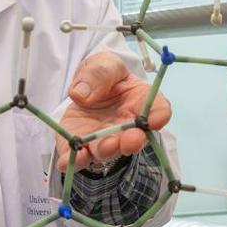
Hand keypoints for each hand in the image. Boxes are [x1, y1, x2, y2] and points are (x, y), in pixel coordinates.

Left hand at [56, 53, 170, 169]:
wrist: (83, 90)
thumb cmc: (102, 76)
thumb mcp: (104, 64)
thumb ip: (98, 73)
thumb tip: (81, 94)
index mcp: (140, 101)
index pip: (158, 110)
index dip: (159, 116)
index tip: (155, 120)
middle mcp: (126, 126)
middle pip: (135, 138)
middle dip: (132, 141)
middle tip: (129, 141)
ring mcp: (104, 139)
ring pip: (108, 150)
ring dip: (107, 150)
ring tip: (105, 147)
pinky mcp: (82, 147)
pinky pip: (78, 158)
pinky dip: (73, 161)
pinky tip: (67, 161)